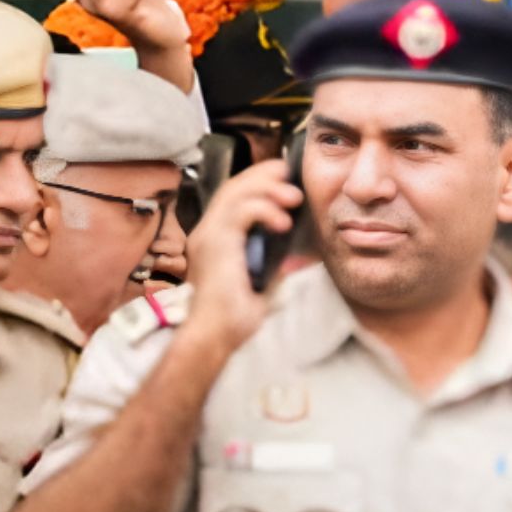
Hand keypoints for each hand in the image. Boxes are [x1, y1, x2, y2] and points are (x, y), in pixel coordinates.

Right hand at [182, 161, 299, 349]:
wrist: (214, 336)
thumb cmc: (233, 317)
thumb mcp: (264, 282)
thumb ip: (277, 264)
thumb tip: (303, 255)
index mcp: (217, 238)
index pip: (235, 196)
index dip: (258, 181)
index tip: (285, 177)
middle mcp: (208, 232)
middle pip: (234, 186)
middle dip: (264, 175)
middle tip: (290, 175)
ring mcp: (208, 236)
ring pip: (236, 192)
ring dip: (268, 188)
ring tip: (294, 198)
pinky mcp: (215, 243)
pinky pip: (241, 211)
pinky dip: (265, 209)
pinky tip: (283, 222)